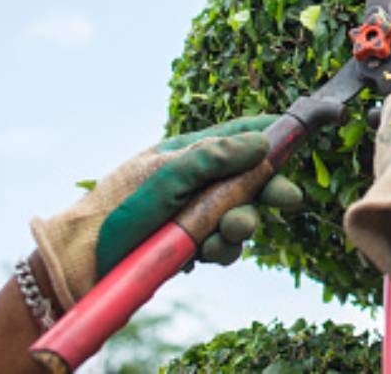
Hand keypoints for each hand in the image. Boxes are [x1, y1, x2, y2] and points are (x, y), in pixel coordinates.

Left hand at [30, 116, 301, 309]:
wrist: (83, 263)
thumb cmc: (117, 209)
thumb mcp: (165, 175)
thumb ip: (213, 157)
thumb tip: (262, 142)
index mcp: (190, 151)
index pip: (243, 132)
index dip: (275, 130)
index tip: (307, 126)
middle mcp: (198, 180)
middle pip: (251, 178)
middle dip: (269, 189)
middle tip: (289, 199)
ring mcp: (196, 213)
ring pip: (242, 215)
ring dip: (241, 226)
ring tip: (226, 234)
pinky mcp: (193, 245)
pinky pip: (225, 246)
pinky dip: (221, 250)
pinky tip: (203, 254)